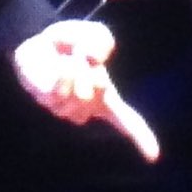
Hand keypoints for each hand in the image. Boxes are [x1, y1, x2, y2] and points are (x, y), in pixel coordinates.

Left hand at [11, 19, 160, 160]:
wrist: (37, 44)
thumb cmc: (72, 45)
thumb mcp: (95, 34)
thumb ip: (103, 41)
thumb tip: (93, 60)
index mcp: (105, 97)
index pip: (127, 122)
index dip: (142, 137)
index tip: (154, 157)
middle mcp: (88, 108)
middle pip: (101, 91)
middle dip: (93, 69)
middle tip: (83, 56)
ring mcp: (67, 108)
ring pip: (80, 93)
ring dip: (75, 69)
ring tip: (68, 61)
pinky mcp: (49, 101)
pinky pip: (61, 92)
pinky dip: (63, 75)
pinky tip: (61, 67)